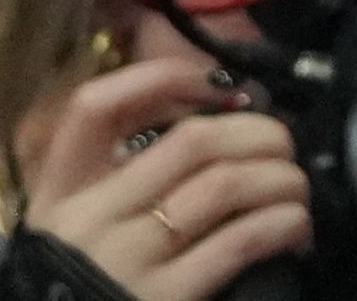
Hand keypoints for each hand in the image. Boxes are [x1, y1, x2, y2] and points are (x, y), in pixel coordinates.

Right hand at [10, 49, 316, 298]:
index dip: (165, 77)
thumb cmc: (90, 279)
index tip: (220, 83)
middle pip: (192, 142)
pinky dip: (282, 222)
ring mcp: (127, 258)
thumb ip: (125, 172)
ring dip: (281, 178)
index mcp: (62, 191)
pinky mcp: (165, 300)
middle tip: (282, 146)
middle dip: (259, 133)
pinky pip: (240, 240)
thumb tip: (220, 110)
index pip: (94, 106)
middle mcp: (91, 218)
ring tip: (294, 188)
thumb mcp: (84, 222)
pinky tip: (294, 225)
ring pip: (226, 184)